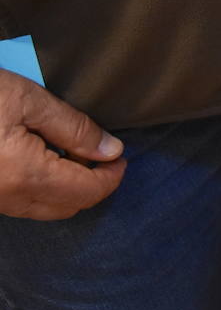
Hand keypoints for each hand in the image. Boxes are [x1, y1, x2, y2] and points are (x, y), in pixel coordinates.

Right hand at [0, 70, 126, 219]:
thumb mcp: (27, 100)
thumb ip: (73, 128)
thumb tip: (111, 150)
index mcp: (25, 175)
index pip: (87, 191)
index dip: (112, 177)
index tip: (121, 157)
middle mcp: (7, 197)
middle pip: (68, 207)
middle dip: (94, 186)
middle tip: (104, 156)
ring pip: (44, 210)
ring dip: (68, 190)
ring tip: (76, 155)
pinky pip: (21, 204)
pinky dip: (43, 190)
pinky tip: (44, 162)